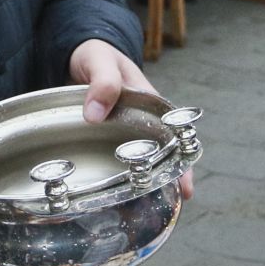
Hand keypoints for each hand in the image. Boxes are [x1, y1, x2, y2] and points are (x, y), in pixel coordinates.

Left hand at [70, 39, 194, 197]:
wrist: (78, 54)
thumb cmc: (97, 54)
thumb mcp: (100, 61)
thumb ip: (102, 83)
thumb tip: (95, 114)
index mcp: (149, 102)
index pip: (174, 135)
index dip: (182, 161)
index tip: (186, 185)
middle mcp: (141, 120)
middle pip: (162, 154)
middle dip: (168, 180)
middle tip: (170, 206)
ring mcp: (123, 131)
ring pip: (139, 161)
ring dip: (144, 183)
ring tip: (142, 211)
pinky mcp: (104, 137)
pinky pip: (114, 159)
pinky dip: (116, 176)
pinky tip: (112, 197)